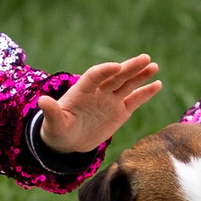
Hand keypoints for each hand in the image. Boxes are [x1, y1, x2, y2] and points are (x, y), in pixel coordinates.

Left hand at [37, 55, 162, 154]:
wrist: (68, 141)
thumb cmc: (57, 129)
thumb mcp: (53, 123)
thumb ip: (51, 112)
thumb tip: (42, 100)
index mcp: (81, 91)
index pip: (94, 76)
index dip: (104, 71)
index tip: (116, 66)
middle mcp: (98, 92)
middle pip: (115, 76)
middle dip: (129, 68)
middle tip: (145, 58)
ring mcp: (110, 100)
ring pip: (127, 84)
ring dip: (140, 75)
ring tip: (153, 65)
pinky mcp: (120, 111)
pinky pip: (134, 100)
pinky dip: (145, 92)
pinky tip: (157, 84)